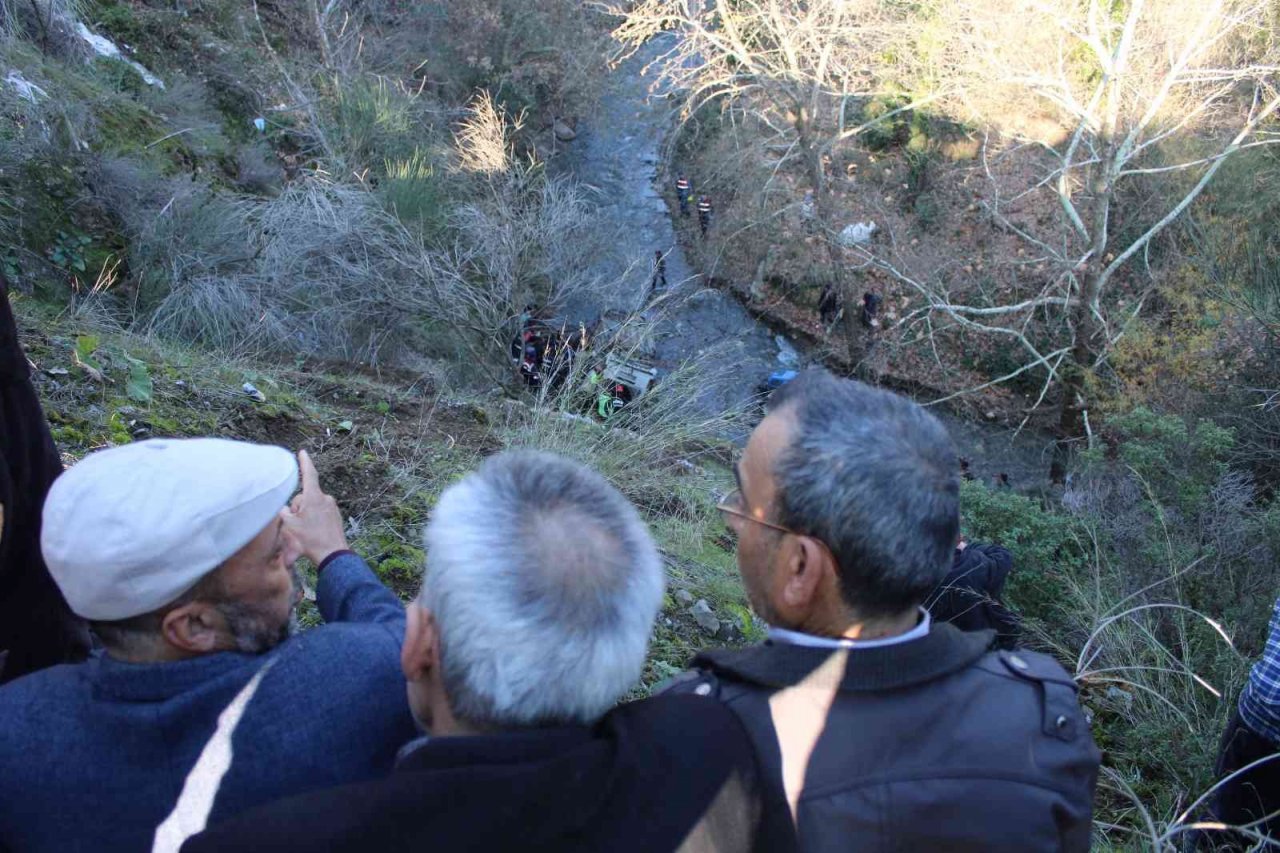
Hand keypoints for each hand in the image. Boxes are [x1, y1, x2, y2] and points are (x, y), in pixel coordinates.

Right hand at [281, 450, 348, 565]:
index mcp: (314, 497)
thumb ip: (284, 513)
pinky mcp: (335, 516)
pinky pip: (320, 513)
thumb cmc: (310, 540)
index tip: (302, 452)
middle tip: (297, 524)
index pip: (309, 474)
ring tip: (305, 532)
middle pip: (305, 497)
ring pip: (312, 505)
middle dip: (298, 508)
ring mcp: (332, 507)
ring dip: (305, 515)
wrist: (332, 555)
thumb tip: (285, 509)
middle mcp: (325, 499)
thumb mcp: (290, 526)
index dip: (304, 462)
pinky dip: (313, 520)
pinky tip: (313, 533)